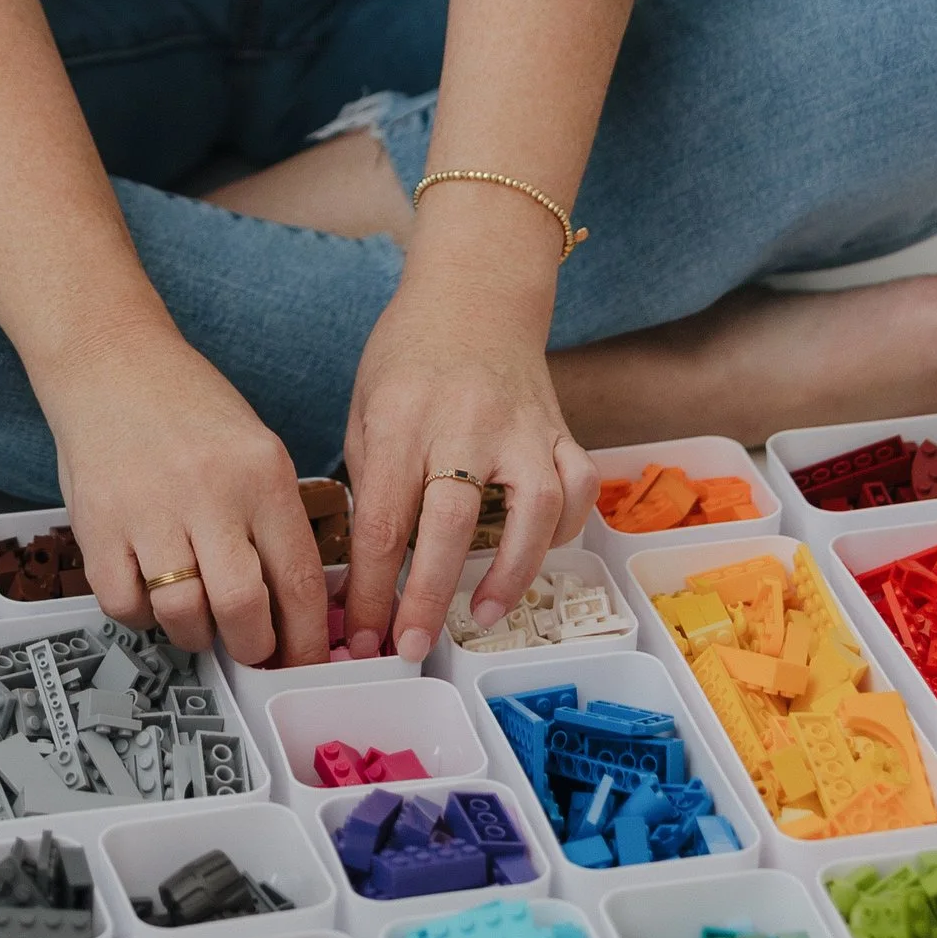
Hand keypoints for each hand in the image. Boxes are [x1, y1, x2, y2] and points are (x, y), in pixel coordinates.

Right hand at [42, 323, 329, 669]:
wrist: (110, 360)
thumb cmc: (187, 406)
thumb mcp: (254, 447)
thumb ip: (273, 519)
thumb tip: (290, 604)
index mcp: (262, 472)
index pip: (299, 577)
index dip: (306, 637)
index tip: (305, 660)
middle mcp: (210, 491)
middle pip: (243, 608)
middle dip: (252, 647)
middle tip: (250, 648)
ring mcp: (149, 509)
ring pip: (182, 614)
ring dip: (195, 635)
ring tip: (197, 619)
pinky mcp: (98, 523)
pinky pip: (125, 604)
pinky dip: (140, 614)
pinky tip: (149, 592)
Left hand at [338, 277, 596, 662]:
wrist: (473, 291)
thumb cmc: (408, 355)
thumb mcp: (366, 407)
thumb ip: (372, 481)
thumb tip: (370, 569)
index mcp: (401, 419)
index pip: (384, 520)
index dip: (371, 590)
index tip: (360, 638)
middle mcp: (463, 422)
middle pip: (448, 524)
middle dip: (427, 598)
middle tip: (410, 646)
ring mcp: (519, 424)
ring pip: (531, 508)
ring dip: (511, 572)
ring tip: (483, 615)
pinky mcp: (557, 427)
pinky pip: (576, 486)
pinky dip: (565, 529)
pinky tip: (539, 557)